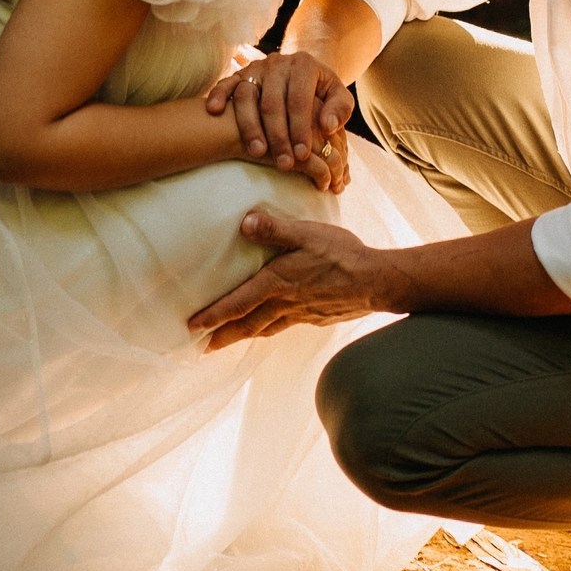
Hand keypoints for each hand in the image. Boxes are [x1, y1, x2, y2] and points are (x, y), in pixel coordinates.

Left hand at [187, 208, 392, 349]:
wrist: (376, 281)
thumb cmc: (342, 254)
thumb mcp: (307, 233)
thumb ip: (276, 228)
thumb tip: (245, 223)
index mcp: (278, 283)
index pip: (238, 303)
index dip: (214, 315)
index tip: (193, 327)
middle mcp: (285, 303)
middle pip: (247, 325)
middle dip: (222, 336)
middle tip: (201, 348)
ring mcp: (300, 314)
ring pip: (264, 329)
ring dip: (242, 336)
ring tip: (226, 342)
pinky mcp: (314, 317)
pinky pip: (282, 327)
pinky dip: (267, 330)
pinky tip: (267, 327)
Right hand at [205, 50, 354, 189]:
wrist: (300, 72)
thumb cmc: (320, 91)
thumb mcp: (338, 96)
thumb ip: (340, 109)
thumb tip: (328, 125)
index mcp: (304, 64)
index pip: (299, 99)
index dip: (301, 128)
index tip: (303, 155)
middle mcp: (278, 62)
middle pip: (272, 102)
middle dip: (278, 135)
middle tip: (284, 163)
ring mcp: (256, 67)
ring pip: (247, 95)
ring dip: (250, 126)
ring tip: (257, 152)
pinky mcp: (239, 74)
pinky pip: (226, 82)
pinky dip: (218, 94)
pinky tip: (214, 111)